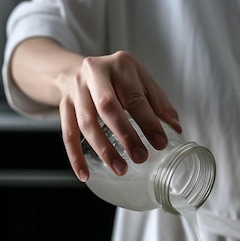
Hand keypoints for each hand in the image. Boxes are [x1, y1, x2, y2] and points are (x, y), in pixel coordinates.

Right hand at [58, 51, 180, 180]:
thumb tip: (175, 130)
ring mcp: (76, 89)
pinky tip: (84, 175)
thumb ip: (157, 104)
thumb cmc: (117, 80)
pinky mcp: (64, 105)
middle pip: (108, 106)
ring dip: (104, 149)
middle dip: (125, 135)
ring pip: (87, 122)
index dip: (149, 122)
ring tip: (120, 169)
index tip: (160, 144)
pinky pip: (68, 134)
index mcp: (120, 65)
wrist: (79, 70)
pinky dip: (75, 157)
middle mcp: (95, 72)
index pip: (136, 97)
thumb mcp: (140, 82)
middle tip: (140, 158)